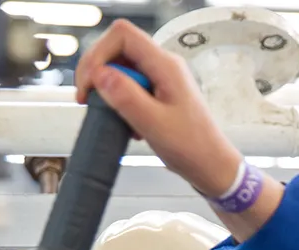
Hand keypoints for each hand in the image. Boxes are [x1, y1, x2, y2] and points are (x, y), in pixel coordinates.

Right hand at [75, 20, 243, 197]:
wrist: (210, 165)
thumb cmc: (191, 147)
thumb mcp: (153, 124)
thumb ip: (126, 97)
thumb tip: (100, 75)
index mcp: (165, 66)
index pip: (122, 36)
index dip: (98, 54)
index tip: (89, 84)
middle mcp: (163, 66)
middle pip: (118, 48)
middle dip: (97, 70)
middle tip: (88, 99)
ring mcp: (161, 79)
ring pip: (121, 68)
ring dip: (108, 89)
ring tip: (108, 113)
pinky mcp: (157, 93)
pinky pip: (129, 86)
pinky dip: (119, 101)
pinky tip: (126, 123)